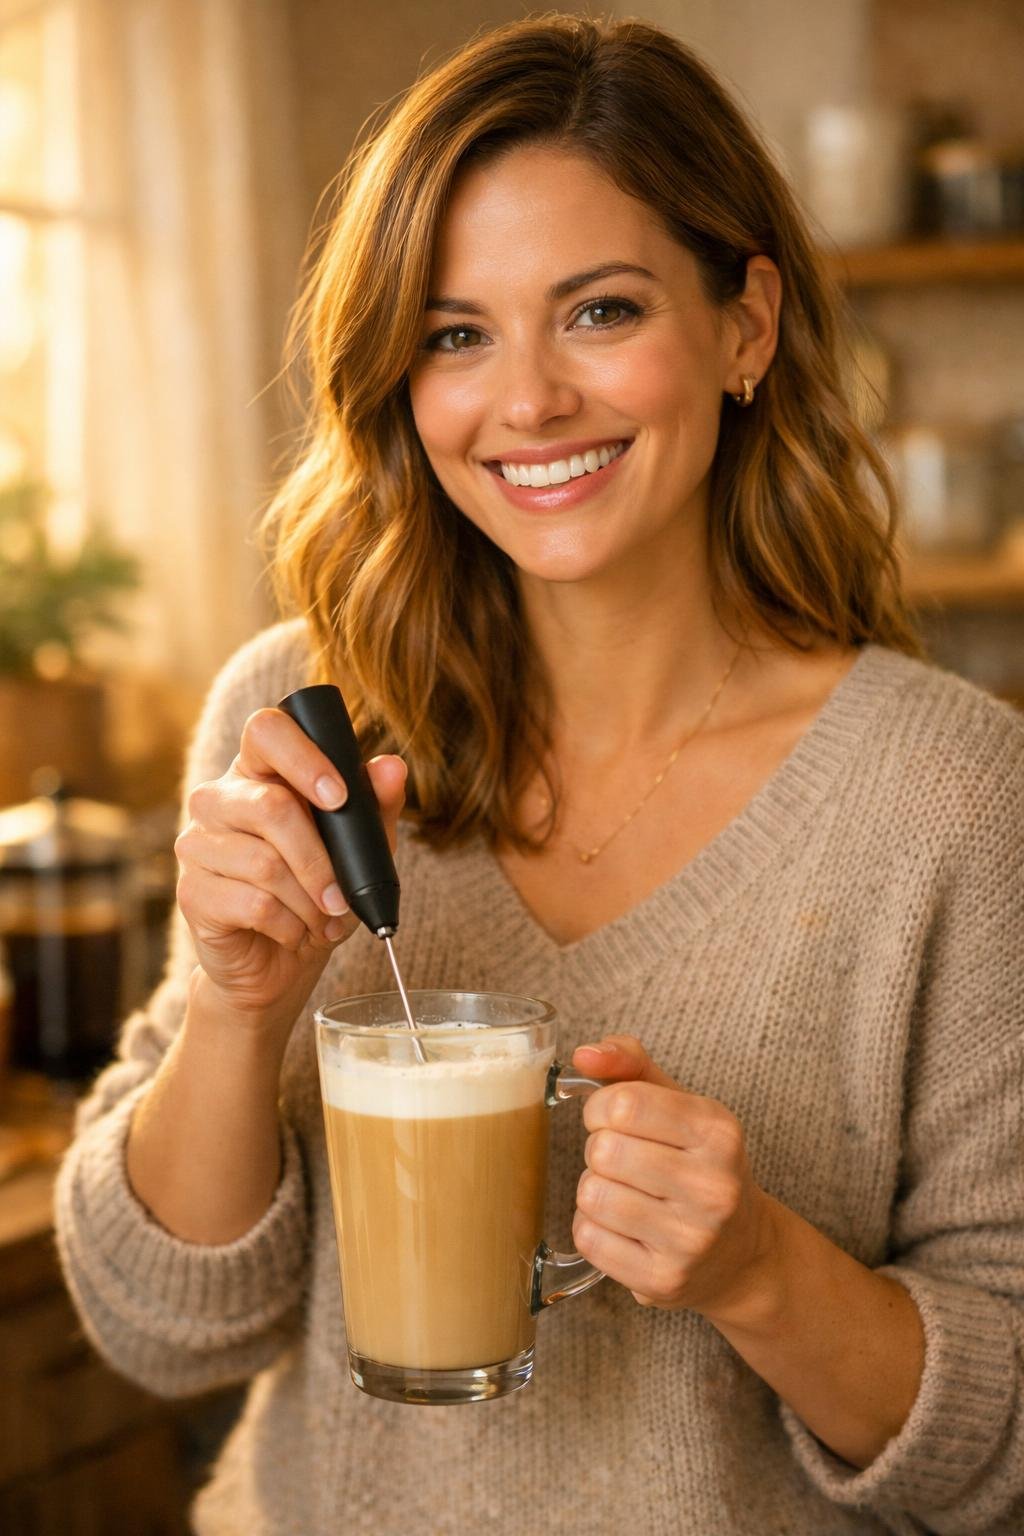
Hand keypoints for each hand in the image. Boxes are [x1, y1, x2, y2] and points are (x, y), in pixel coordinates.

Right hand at [174, 705, 405, 1031]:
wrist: (278, 963)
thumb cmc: (316, 895)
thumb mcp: (357, 850)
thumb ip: (375, 806)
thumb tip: (393, 766)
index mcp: (259, 772)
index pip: (267, 730)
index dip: (305, 758)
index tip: (340, 798)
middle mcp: (219, 799)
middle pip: (271, 807)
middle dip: (321, 861)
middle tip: (342, 897)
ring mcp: (198, 843)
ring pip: (265, 863)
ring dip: (309, 902)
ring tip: (323, 920)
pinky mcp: (191, 891)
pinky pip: (252, 904)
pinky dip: (288, 925)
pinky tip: (293, 932)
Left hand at [571, 1035, 779, 1321]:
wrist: (743, 1254)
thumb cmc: (699, 1165)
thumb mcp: (679, 1104)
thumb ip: (630, 1064)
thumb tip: (583, 1053)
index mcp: (718, 1132)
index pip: (623, 1103)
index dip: (601, 1108)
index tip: (613, 1118)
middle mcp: (713, 1187)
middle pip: (603, 1150)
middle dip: (600, 1149)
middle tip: (624, 1161)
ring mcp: (691, 1240)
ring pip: (592, 1194)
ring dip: (595, 1189)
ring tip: (626, 1192)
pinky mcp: (664, 1280)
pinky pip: (589, 1238)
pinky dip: (594, 1227)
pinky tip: (624, 1226)